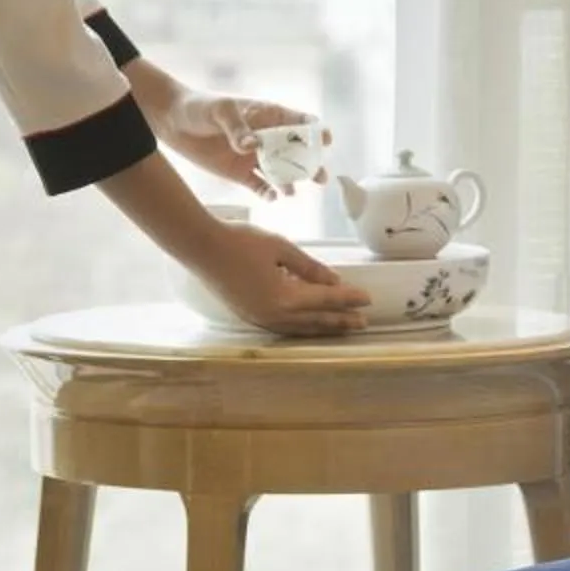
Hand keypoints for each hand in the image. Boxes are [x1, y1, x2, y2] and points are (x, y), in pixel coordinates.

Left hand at [154, 87, 329, 199]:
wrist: (172, 122)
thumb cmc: (199, 107)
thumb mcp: (220, 111)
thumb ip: (237, 128)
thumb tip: (253, 145)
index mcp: (267, 116)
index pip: (298, 122)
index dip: (315, 130)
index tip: (324, 140)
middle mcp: (266, 138)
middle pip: (296, 153)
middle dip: (310, 165)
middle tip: (320, 178)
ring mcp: (254, 157)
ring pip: (281, 172)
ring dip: (291, 182)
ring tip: (293, 191)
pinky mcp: (240, 174)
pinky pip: (260, 186)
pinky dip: (268, 193)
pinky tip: (273, 197)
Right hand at [194, 222, 372, 336]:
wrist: (202, 249)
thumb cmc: (241, 241)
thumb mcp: (281, 248)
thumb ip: (309, 267)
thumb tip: (334, 281)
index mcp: (285, 297)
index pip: (325, 299)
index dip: (349, 299)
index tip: (368, 299)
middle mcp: (275, 315)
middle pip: (316, 320)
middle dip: (341, 320)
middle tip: (363, 322)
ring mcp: (261, 319)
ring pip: (300, 328)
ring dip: (324, 328)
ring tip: (342, 327)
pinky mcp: (251, 316)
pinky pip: (284, 328)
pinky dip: (302, 327)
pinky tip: (309, 324)